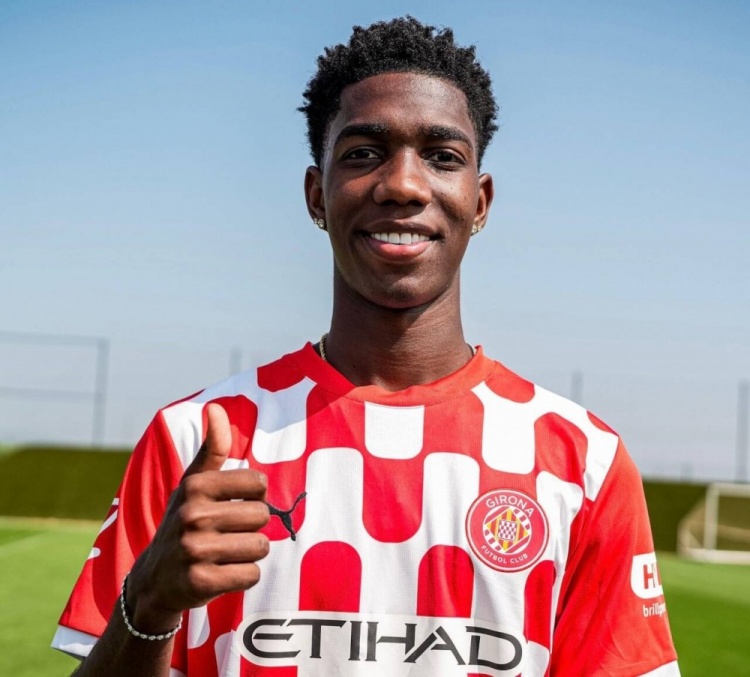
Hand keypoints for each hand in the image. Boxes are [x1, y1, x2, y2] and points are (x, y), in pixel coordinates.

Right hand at [126, 403, 269, 632]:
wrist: (154, 579)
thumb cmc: (184, 522)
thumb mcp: (193, 483)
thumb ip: (212, 447)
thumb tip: (215, 406)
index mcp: (194, 486)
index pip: (259, 484)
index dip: (255, 497)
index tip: (236, 505)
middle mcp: (191, 515)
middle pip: (262, 516)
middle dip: (253, 528)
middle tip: (229, 534)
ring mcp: (193, 550)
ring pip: (260, 547)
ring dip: (250, 553)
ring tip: (226, 554)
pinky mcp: (200, 583)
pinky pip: (251, 575)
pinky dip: (244, 576)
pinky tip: (222, 574)